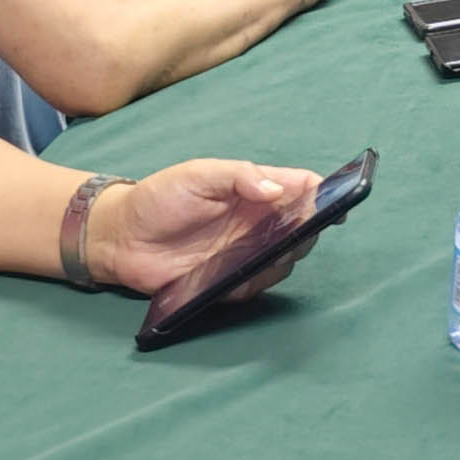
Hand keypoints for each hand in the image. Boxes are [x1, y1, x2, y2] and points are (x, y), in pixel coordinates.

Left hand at [89, 157, 323, 296]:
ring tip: (269, 252)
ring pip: (286, 259)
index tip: (337, 201)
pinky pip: (257, 285)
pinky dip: (257, 282)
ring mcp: (246, 252)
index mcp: (255, 190)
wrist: (121, 239)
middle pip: (302, 227)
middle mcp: (258, 222)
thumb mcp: (198, 175)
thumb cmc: (160, 198)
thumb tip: (276, 190)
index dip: (323, 193)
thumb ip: (238, 176)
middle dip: (307, 229)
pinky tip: (243, 275)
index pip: (300, 188)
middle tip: (298, 230)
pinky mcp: (231, 281)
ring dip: (283, 257)